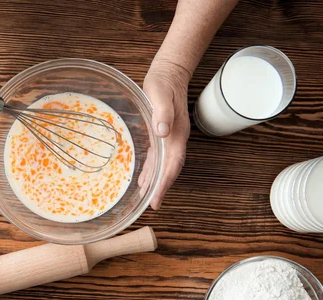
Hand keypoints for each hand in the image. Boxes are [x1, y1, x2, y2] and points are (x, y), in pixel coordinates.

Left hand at [139, 59, 190, 209]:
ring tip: (147, 196)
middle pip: (171, 168)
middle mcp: (176, 138)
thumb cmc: (164, 82)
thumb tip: (163, 132)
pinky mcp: (164, 134)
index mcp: (176, 132)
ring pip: (165, 165)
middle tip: (153, 205)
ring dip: (157, 181)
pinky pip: (160, 157)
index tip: (157, 197)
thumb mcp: (160, 93)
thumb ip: (163, 112)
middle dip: (162, 187)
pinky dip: (153, 169)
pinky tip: (145, 177)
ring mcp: (171, 137)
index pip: (172, 163)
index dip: (164, 182)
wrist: (170, 72)